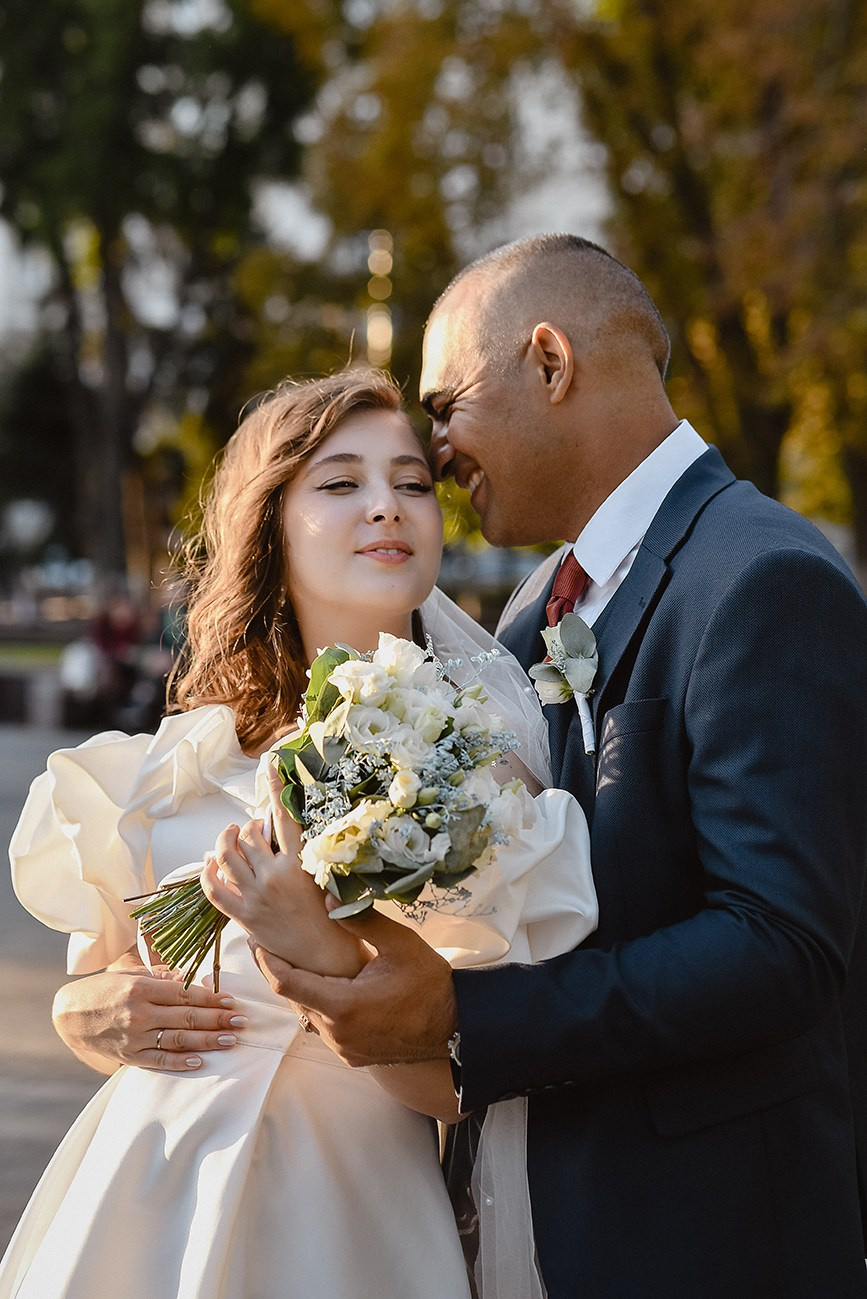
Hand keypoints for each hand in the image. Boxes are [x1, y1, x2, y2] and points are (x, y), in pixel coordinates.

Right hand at [52, 959, 246, 1073]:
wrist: (69, 1015)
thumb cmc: (103, 989)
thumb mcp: (130, 974)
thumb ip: (161, 976)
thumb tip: (189, 977)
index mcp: (142, 988)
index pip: (185, 993)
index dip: (211, 997)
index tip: (232, 1001)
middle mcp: (140, 1012)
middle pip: (187, 1017)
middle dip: (217, 1019)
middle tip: (241, 1021)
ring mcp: (135, 1037)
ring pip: (178, 1040)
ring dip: (208, 1040)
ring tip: (231, 1040)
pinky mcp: (129, 1056)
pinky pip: (159, 1060)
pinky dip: (180, 1062)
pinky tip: (200, 1061)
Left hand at [201, 768, 364, 977]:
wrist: (327, 961)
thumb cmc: (335, 920)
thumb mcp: (328, 879)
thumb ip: (309, 855)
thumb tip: (285, 833)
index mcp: (301, 863)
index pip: (283, 817)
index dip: (275, 788)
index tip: (269, 766)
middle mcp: (275, 876)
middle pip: (250, 834)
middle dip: (248, 825)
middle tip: (252, 828)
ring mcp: (257, 896)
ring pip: (227, 856)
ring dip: (224, 840)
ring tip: (229, 836)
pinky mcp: (244, 917)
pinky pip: (214, 890)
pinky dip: (207, 873)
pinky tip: (209, 865)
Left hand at [249, 904, 457, 1067]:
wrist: (454, 1026)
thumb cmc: (429, 983)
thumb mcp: (399, 944)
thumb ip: (361, 921)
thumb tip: (326, 898)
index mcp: (343, 1005)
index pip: (287, 983)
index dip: (267, 962)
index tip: (256, 941)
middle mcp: (337, 1033)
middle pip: (294, 998)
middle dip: (282, 971)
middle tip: (271, 943)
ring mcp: (344, 1048)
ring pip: (308, 1013)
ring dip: (302, 989)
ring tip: (298, 960)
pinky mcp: (352, 1056)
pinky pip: (324, 1027)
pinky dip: (320, 1005)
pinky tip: (328, 985)